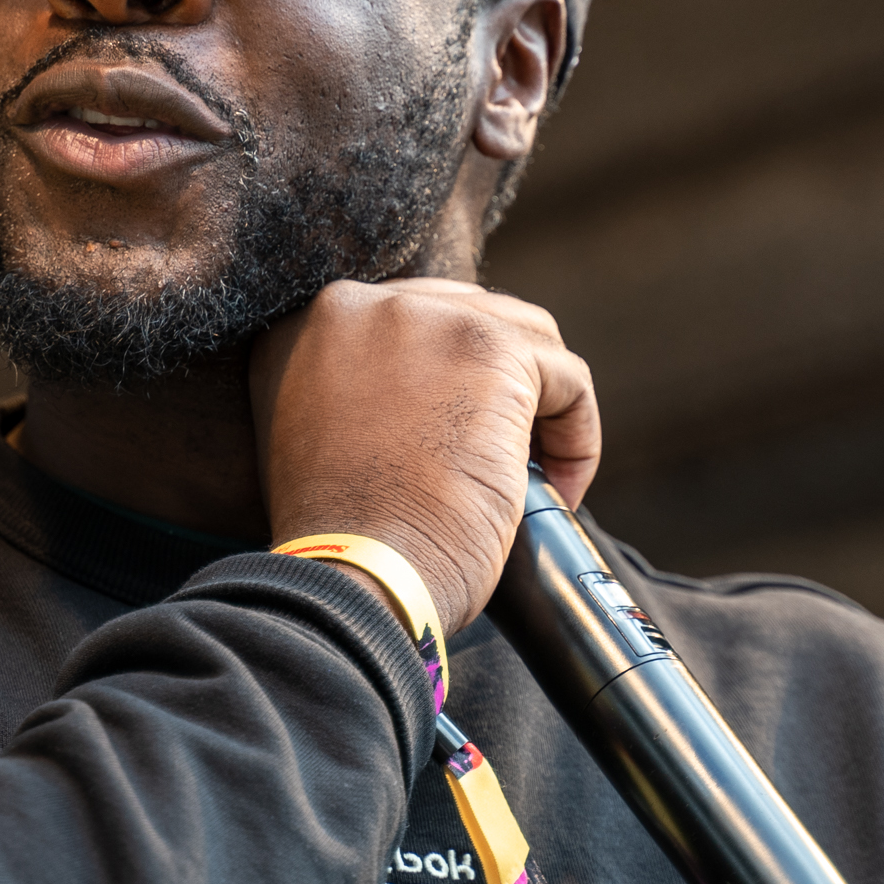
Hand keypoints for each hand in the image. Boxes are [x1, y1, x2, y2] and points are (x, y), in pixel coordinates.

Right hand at [249, 279, 601, 632]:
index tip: (456, 442)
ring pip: (524, 338)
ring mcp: (425, 320)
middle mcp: (356, 306)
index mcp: (307, 327)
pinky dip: (576, 435)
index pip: (409, 327)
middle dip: (497, 386)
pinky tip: (558, 487)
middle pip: (467, 318)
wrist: (353, 577)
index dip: (446, 385)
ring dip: (540, 406)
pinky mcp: (490, 350)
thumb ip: (358, 396)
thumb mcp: (317, 444)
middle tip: (501, 457)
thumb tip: (431, 401)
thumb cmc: (340, 542)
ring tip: (534, 475)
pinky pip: (567, 378)